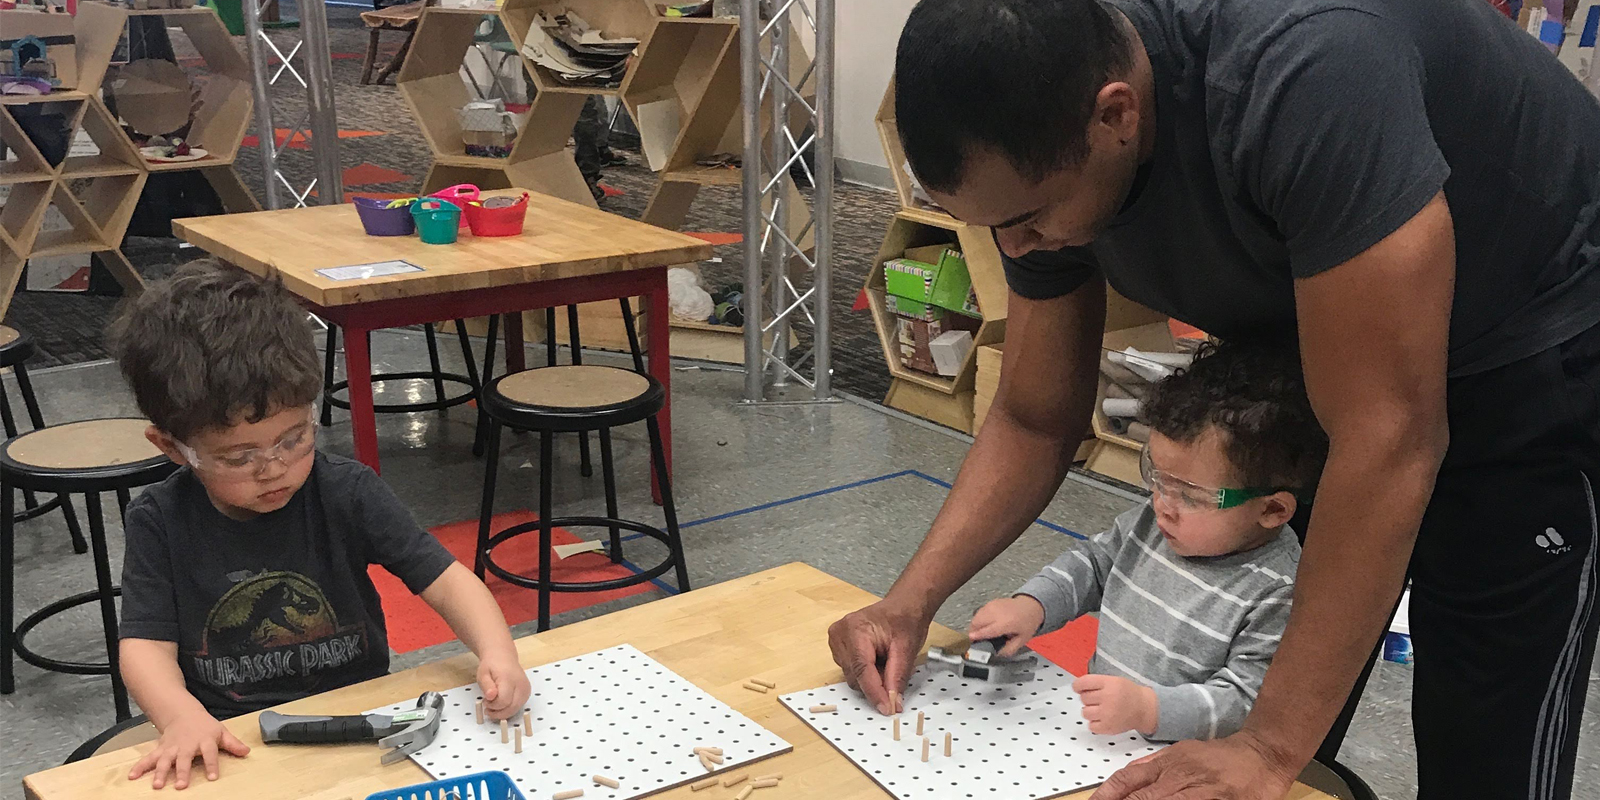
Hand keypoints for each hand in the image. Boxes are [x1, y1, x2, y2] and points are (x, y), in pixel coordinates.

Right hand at [127, 712, 249, 789]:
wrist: (183, 713)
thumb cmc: (204, 726)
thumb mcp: (221, 732)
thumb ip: (232, 743)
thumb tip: (247, 752)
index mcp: (204, 741)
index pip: (210, 753)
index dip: (212, 765)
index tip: (213, 778)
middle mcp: (186, 745)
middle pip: (184, 759)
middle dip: (182, 772)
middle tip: (181, 786)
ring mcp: (171, 748)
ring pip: (165, 761)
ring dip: (161, 773)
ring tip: (157, 785)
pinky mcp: (160, 749)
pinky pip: (149, 759)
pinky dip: (140, 767)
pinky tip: (132, 776)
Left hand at [478, 652, 531, 719]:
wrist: (503, 657)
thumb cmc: (492, 665)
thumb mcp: (483, 674)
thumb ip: (486, 685)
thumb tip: (491, 696)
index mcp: (509, 679)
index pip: (503, 701)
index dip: (493, 705)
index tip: (485, 701)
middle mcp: (521, 685)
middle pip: (512, 708)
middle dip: (498, 712)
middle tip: (488, 708)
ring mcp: (526, 689)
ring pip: (516, 709)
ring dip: (503, 712)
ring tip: (493, 705)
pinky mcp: (527, 692)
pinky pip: (518, 706)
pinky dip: (509, 709)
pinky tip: (501, 704)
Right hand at [827, 598, 930, 714]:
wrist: (902, 607)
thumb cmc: (905, 620)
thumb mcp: (907, 649)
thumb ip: (897, 677)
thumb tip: (892, 702)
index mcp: (856, 629)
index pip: (862, 669)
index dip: (875, 692)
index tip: (887, 708)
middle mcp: (840, 634)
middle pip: (855, 675)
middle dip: (876, 682)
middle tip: (895, 672)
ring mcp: (836, 640)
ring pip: (852, 676)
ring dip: (871, 677)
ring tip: (886, 659)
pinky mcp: (837, 646)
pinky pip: (850, 670)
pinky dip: (865, 672)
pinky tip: (877, 659)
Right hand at [966, 596, 1045, 656]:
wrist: (1030, 605)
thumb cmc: (1027, 622)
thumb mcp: (1022, 640)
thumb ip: (1009, 649)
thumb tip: (997, 654)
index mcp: (1007, 623)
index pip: (988, 630)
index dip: (978, 635)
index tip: (970, 640)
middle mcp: (998, 613)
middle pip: (978, 622)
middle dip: (973, 632)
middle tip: (976, 640)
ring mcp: (993, 606)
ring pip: (976, 616)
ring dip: (975, 626)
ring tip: (980, 633)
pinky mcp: (990, 603)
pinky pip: (979, 612)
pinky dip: (978, 619)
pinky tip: (984, 625)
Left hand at [1073, 674, 1156, 735]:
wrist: (1144, 708)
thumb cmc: (1128, 693)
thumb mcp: (1114, 680)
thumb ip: (1095, 682)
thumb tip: (1076, 687)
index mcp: (1109, 683)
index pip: (1083, 683)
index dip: (1077, 685)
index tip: (1078, 688)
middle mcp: (1108, 698)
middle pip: (1083, 698)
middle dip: (1089, 698)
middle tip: (1100, 699)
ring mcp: (1108, 714)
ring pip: (1084, 712)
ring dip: (1090, 711)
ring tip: (1102, 709)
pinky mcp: (1108, 727)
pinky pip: (1091, 726)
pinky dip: (1095, 723)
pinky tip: (1104, 718)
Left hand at [1090, 731, 1298, 799]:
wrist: (1261, 753)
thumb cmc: (1220, 756)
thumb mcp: (1182, 752)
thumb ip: (1155, 764)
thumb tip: (1127, 776)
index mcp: (1168, 762)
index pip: (1129, 778)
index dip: (1109, 793)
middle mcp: (1179, 775)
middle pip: (1143, 796)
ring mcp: (1200, 789)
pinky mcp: (1220, 799)